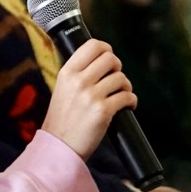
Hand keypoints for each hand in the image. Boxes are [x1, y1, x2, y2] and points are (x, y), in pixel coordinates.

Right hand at [42, 38, 135, 159]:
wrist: (59, 146)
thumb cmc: (62, 119)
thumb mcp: (62, 88)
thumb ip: (78, 73)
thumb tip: (102, 60)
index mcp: (67, 72)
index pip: (92, 45)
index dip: (106, 49)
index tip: (109, 57)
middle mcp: (79, 81)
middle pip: (111, 59)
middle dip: (117, 68)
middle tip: (115, 78)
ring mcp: (91, 96)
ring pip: (121, 78)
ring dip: (126, 86)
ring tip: (121, 94)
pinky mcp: (103, 111)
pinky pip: (127, 97)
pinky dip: (131, 101)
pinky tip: (127, 106)